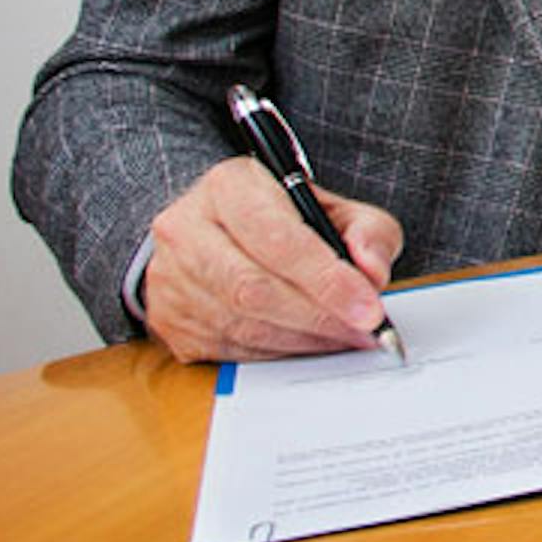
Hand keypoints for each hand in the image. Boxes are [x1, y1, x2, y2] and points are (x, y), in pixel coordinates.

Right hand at [141, 157, 402, 362]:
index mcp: (227, 187)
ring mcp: (170, 279)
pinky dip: (279, 354)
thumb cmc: (284, 218)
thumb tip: (372, 273)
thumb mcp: (335, 207)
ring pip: (240, 324)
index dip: (326, 279)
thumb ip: (368, 232)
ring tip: (346, 339)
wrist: (222, 231)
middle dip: (318, 317)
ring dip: (303, 340)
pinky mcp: (169, 322)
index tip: (369, 307)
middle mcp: (185, 230)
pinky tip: (311, 345)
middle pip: (252, 288)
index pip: (276, 238)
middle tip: (364, 331)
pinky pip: (228, 349)